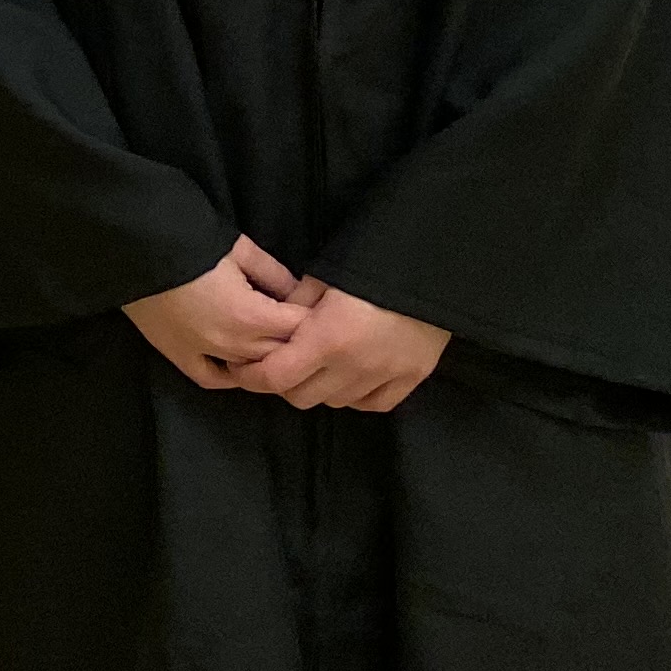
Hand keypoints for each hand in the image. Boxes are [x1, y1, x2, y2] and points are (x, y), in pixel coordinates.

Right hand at [125, 236, 306, 389]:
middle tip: (306, 330)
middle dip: (298, 343)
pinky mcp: (179, 355)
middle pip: (281, 355)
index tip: (323, 313)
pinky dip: (231, 377)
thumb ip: (275, 273)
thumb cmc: (190, 243)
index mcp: (250, 315)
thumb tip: (300, 291)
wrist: (135, 247)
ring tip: (278, 346)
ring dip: (267, 360)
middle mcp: (231, 343)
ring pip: (251, 371)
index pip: (300, 330)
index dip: (315, 322)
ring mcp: (203, 352)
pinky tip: (240, 368)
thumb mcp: (241, 249)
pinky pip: (213, 379)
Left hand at [226, 280, 448, 412]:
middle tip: (278, 364)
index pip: (275, 377)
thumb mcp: (322, 278)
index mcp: (325, 340)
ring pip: (335, 402)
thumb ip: (293, 304)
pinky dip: (356, 396)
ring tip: (315, 368)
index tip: (239, 368)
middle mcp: (353, 367)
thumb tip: (271, 321)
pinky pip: (373, 404)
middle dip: (282, 383)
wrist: (431, 271)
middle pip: (301, 396)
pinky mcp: (411, 379)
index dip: (251, 377)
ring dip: (318, 389)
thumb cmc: (369, 267)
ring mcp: (384, 377)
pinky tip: (350, 379)